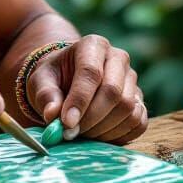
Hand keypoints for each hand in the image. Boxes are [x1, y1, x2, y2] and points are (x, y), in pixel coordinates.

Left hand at [25, 35, 146, 144]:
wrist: (68, 80)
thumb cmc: (54, 77)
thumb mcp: (41, 80)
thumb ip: (46, 95)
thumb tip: (52, 115)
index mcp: (93, 45)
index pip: (91, 72)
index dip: (79, 100)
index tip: (66, 123)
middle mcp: (118, 58)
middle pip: (113, 92)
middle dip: (91, 118)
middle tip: (71, 133)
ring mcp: (132, 79)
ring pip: (128, 109)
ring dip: (103, 129)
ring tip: (81, 133)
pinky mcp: (140, 100)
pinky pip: (138, 123)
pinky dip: (118, 135)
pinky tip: (98, 136)